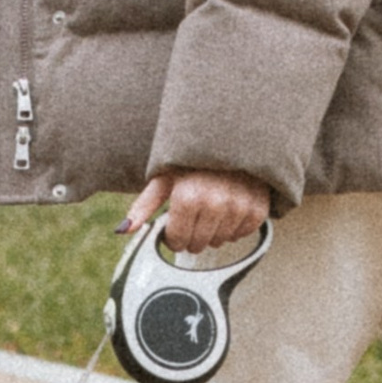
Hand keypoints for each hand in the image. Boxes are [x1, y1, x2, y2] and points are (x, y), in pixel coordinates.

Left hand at [126, 169, 273, 255]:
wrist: (233, 138)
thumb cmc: (193, 159)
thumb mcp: (164, 176)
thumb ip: (144, 205)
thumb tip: (123, 230)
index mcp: (188, 197)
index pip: (177, 241)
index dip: (173, 236)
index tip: (175, 223)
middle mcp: (215, 203)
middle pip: (198, 245)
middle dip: (191, 234)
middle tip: (194, 214)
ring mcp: (239, 207)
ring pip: (220, 242)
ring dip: (213, 231)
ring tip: (212, 207)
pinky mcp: (258, 207)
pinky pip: (242, 234)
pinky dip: (234, 227)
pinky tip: (229, 208)